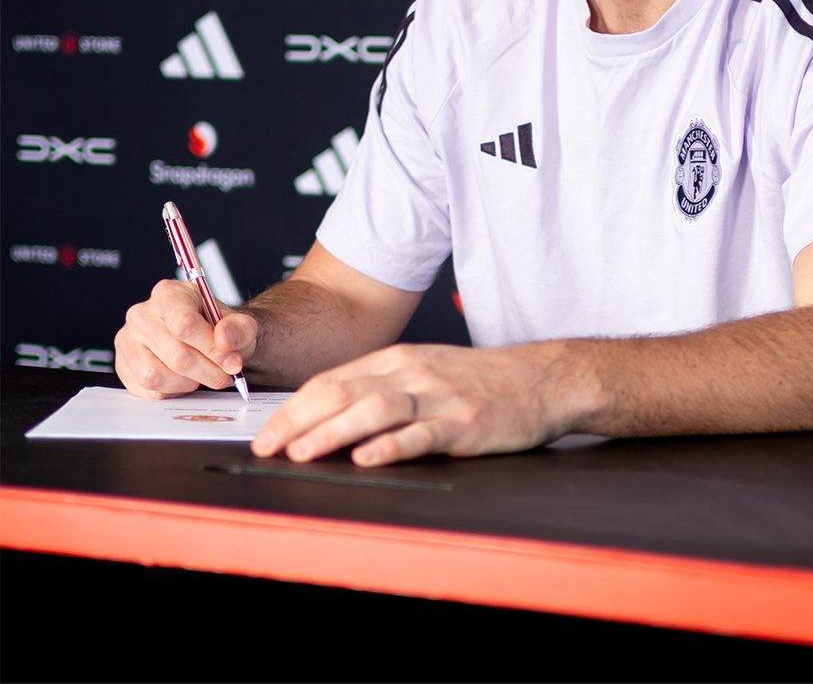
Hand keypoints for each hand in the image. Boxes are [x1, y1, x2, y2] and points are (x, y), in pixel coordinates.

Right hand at [114, 279, 257, 397]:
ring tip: (203, 376)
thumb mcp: (239, 324)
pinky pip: (147, 390)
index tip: (231, 361)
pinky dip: (172, 391)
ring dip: (188, 384)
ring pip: (156, 376)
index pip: (184, 324)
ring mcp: (128, 341)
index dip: (211, 348)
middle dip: (207, 371)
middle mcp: (142, 315)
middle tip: (224, 375)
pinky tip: (185, 380)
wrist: (206, 340)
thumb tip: (224, 340)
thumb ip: (239, 328)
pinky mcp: (123, 366)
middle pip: (174, 354)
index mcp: (168, 294)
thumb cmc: (218, 329)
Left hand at [251, 341, 571, 467]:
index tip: (265, 435)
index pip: (331, 381)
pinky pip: (421, 433)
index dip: (294, 408)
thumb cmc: (480, 381)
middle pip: (344, 391)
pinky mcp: (463, 422)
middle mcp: (412, 372)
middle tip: (268, 447)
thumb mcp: (425, 372)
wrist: (541, 379)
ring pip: (374, 408)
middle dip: (300, 421)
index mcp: (397, 360)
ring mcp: (438, 396)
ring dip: (334, 431)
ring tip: (304, 452)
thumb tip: (328, 418)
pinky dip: (391, 446)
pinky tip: (368, 458)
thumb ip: (381, 389)